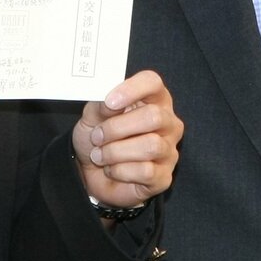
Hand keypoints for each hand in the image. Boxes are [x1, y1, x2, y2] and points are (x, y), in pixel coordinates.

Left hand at [73, 69, 182, 209]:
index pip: (152, 82)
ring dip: (115, 152)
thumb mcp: (92, 117)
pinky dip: (120, 171)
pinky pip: (146, 171)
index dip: (132, 89)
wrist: (91, 173)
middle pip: (154, 116)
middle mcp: (168, 123)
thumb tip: (109, 102)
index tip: (110, 102)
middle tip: (97, 136)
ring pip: (151, 146)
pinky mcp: (164, 177)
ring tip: (100, 155)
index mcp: (153, 100)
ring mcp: (169, 151)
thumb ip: (100, 105)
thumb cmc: (98, 139)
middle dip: (117, 128)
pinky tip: (112, 170)